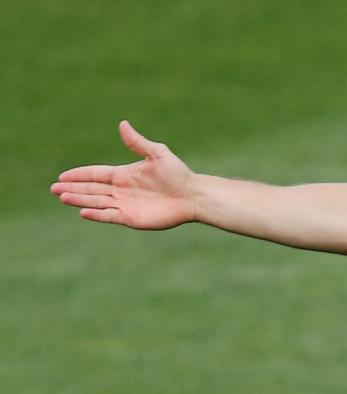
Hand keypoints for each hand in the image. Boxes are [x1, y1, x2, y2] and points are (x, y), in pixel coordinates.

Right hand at [51, 120, 195, 228]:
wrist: (192, 195)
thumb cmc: (178, 174)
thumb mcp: (157, 154)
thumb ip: (138, 142)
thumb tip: (122, 124)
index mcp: (124, 174)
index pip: (96, 174)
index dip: (79, 175)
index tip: (62, 176)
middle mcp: (121, 190)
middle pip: (92, 189)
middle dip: (73, 189)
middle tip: (54, 189)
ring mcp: (125, 205)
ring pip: (97, 202)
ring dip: (80, 200)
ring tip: (63, 197)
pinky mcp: (131, 218)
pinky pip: (110, 216)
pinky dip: (97, 214)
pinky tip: (83, 211)